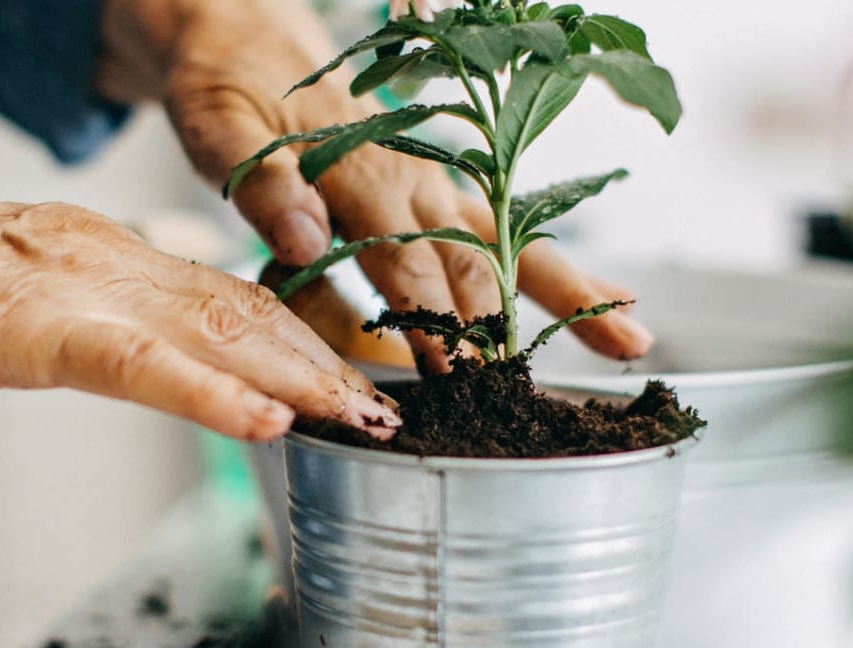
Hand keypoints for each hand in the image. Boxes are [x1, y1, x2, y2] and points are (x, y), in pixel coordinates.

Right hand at [0, 180, 399, 440]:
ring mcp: (83, 291)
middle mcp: (111, 261)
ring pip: (216, 334)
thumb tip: (134, 345)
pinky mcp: (43, 331)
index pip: (226, 293)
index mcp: (105, 251)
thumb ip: (86, 314)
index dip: (297, 335)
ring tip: (361, 416)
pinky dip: (215, 397)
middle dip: (323, 361)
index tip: (347, 372)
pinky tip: (267, 423)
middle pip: (243, 311)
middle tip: (387, 405)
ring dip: (299, 380)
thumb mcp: (19, 293)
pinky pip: (146, 368)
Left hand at [101, 0, 655, 370]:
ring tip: (631, 342)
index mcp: (361, 169)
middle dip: (509, 329)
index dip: (432, 318)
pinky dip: (566, 274)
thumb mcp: (221, 129)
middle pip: (477, 262)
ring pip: (516, 247)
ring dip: (571, 298)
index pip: (405, 259)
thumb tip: (306, 239)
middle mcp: (415, 179)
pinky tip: (614, 307)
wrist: (254, 45)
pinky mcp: (447, 194)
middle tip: (538, 396)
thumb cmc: (232, 92)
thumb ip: (262, 184)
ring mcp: (440, 186)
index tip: (457, 372)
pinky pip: (514, 237)